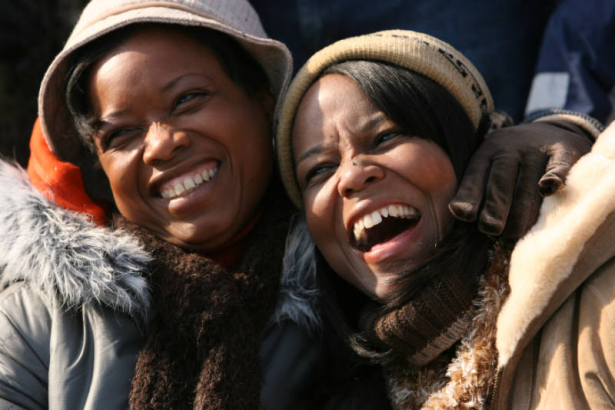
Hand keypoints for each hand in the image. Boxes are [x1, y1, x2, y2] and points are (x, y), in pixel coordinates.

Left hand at [449, 120, 592, 244]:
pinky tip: (548, 189)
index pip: (474, 176)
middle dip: (495, 207)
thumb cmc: (513, 163)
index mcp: (486, 154)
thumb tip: (462, 219)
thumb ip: (477, 190)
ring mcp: (536, 150)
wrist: (552, 131)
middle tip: (491, 229)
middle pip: (500, 182)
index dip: (469, 196)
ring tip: (516, 234)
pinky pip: (558, 165)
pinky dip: (554, 176)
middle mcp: (509, 150)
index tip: (464, 215)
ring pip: (528, 183)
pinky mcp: (563, 149)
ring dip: (522, 211)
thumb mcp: (490, 167)